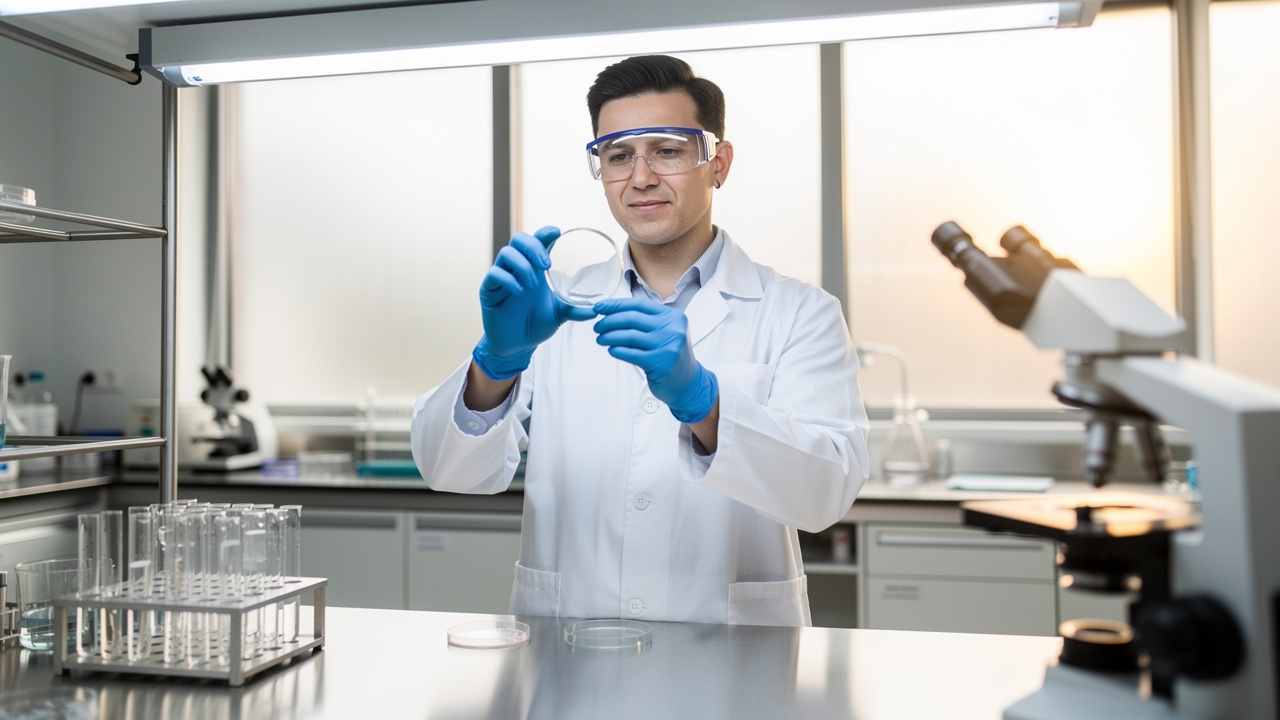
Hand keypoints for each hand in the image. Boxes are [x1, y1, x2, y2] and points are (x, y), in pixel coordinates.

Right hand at [473, 227, 596, 379]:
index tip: (557, 232)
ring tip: (533, 285)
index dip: (545, 232)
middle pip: (519, 239)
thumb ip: (576, 309)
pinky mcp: (489, 291)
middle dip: (533, 246)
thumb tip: (596, 310)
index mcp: (534, 268)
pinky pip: (494, 274)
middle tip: (546, 264)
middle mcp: (517, 268)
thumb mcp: (560, 314)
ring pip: (506, 253)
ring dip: (522, 265)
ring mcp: (502, 278)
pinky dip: (508, 280)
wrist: (517, 346)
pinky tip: (519, 292)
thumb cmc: (536, 324)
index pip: (537, 241)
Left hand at [592, 298, 718, 423]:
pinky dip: (618, 351)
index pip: (639, 305)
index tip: (599, 308)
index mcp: (672, 317)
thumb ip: (646, 322)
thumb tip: (612, 312)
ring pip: (629, 336)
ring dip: (609, 336)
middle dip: (609, 321)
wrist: (689, 383)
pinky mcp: (661, 363)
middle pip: (632, 319)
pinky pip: (632, 354)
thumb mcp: (666, 332)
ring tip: (600, 339)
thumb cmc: (671, 356)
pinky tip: (611, 350)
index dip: (616, 305)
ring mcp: (668, 346)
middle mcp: (672, 329)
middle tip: (597, 326)